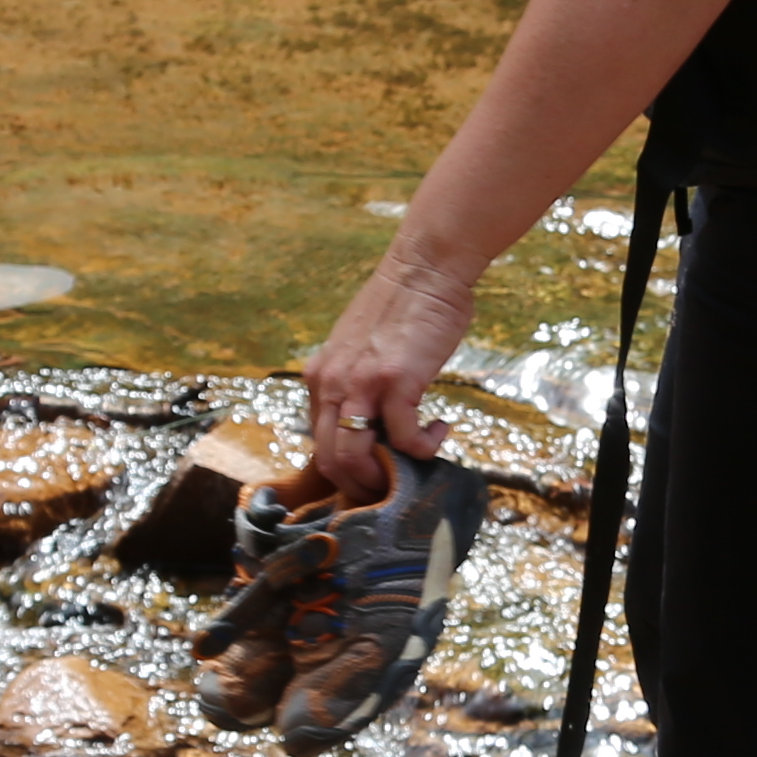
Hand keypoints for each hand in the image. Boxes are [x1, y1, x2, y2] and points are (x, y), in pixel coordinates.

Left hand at [300, 239, 478, 494]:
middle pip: (329, 460)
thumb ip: (356, 383)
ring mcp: (361, 384)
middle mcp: (330, 383)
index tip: (372, 476)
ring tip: (410, 471)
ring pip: (354, 457)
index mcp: (319, 378)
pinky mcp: (396, 383)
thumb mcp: (360, 350)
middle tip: (392, 488)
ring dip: (383, 478)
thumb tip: (371, 423)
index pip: (318, 443)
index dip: (344, 470)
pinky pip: (404, 439)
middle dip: (360, 486)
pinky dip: (423, 447)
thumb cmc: (402, 306)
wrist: (425, 268)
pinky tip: (439, 431)